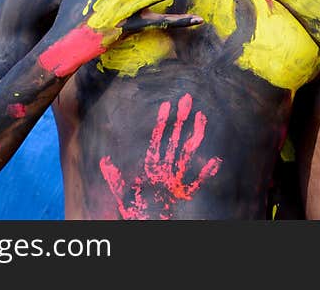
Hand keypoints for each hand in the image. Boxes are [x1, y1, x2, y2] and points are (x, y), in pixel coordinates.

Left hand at [99, 93, 221, 218]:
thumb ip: (113, 176)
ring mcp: (176, 178)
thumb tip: (103, 161)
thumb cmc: (133, 207)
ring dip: (196, 134)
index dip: (162, 121)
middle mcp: (165, 167)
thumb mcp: (120, 190)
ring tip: (202, 116)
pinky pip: (197, 181)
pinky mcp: (184, 192)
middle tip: (187, 98)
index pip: (157, 138)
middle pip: (175, 138)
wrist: (145, 222)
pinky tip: (215, 160)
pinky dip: (207, 172)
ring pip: (188, 152)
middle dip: (181, 118)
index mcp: (151, 165)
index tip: (166, 104)